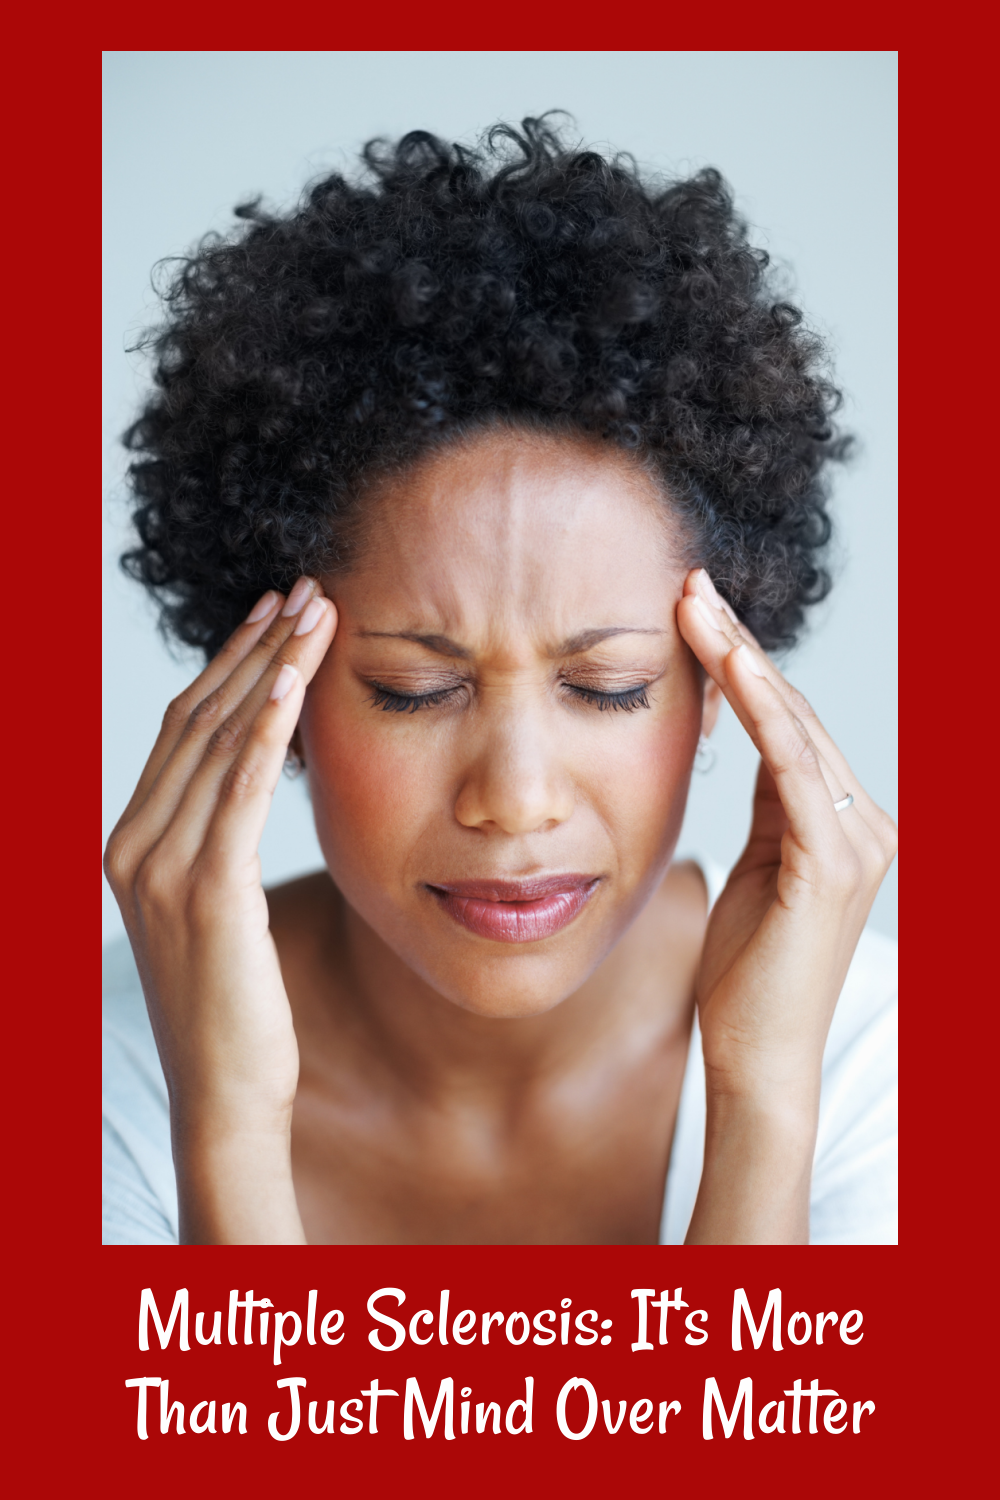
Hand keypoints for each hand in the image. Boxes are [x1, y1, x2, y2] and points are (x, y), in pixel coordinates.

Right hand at [103, 577, 337, 1242]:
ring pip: (218, 742)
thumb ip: (218, 848)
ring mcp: (161, 870)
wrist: (227, 1099)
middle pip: (197, 720)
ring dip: (270, 669)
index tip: (276, 615)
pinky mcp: (206, 896)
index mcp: (133, 845)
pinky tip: (294, 683)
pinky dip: (263, 732)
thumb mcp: (217, 914)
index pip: (182, 730)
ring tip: (316, 615)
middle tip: (306, 590)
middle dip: (254, 648)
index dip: (229, 665)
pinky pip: (237, 794)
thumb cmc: (237, 1009)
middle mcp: (134, 847)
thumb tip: (251, 794)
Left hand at [676, 569, 896, 1242]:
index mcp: (838, 822)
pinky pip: (796, 769)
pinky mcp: (834, 862)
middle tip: (688, 585)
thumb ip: (764, 814)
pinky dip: (765, 711)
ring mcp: (856, 839)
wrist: (755, 1055)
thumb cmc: (745, 973)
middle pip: (792, 710)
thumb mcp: (754, 872)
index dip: (739, 664)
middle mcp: (861, 821)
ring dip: (742, 659)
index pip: (785, 723)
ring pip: (795, 726)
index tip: (691, 612)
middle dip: (737, 644)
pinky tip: (729, 664)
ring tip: (695, 606)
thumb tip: (745, 755)